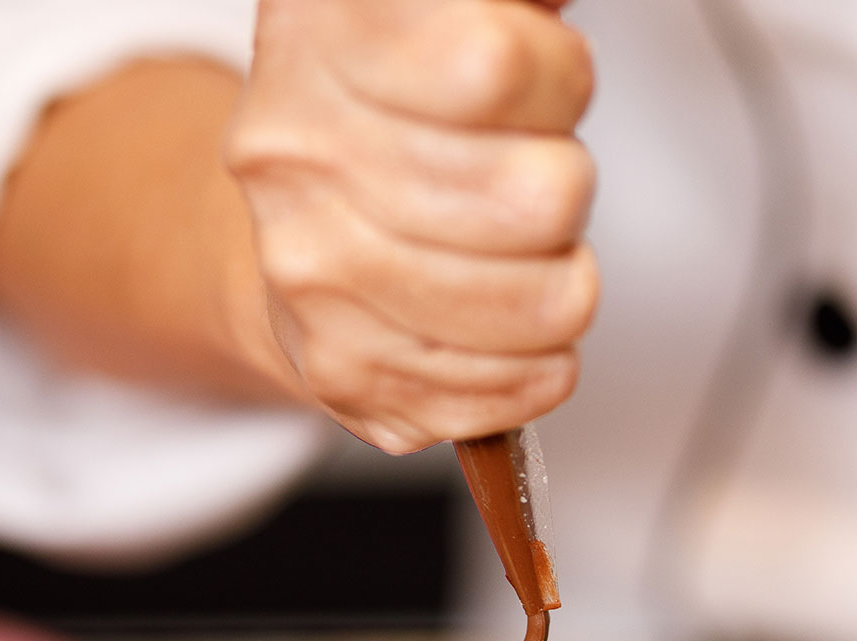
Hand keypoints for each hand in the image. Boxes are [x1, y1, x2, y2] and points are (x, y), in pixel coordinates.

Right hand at [229, 0, 597, 452]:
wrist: (291, 226)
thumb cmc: (395, 112)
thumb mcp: (444, 11)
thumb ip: (511, 6)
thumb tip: (552, 11)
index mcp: (322, 34)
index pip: (497, 65)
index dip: (559, 80)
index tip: (543, 85)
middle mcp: (297, 155)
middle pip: (538, 197)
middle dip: (566, 189)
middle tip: (529, 177)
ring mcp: (312, 274)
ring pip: (544, 304)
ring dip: (563, 281)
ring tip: (521, 254)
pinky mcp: (342, 372)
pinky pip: (513, 387)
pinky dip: (540, 364)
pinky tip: (506, 326)